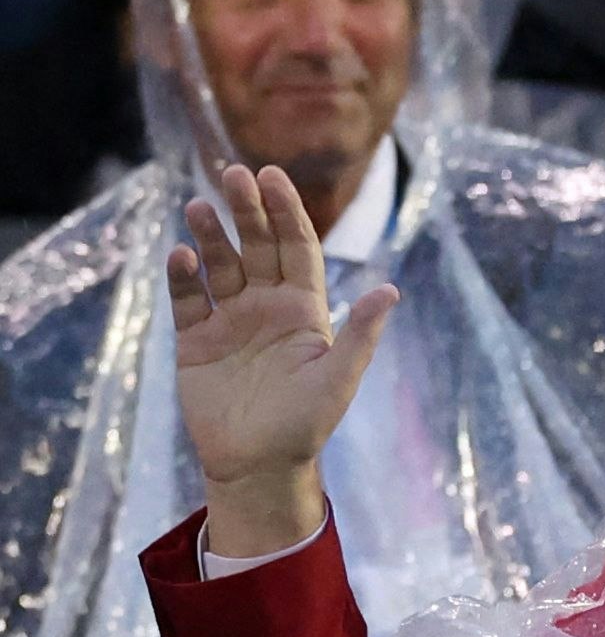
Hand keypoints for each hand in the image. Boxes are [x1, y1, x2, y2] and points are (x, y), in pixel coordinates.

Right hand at [166, 165, 397, 554]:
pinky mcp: (195, 340)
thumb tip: (390, 290)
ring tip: (200, 207)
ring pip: (219, 266)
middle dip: (246, 210)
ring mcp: (229, 321)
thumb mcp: (338, 378)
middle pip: (256, 246)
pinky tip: (181, 256)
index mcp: (304, 310)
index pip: (296, 248)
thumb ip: (359, 333)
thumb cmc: (306, 424)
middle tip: (232, 172)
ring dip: (210, 236)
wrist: (260, 464)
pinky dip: (183, 277)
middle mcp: (266, 308)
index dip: (286, 212)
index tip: (272, 176)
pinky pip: (187, 300)